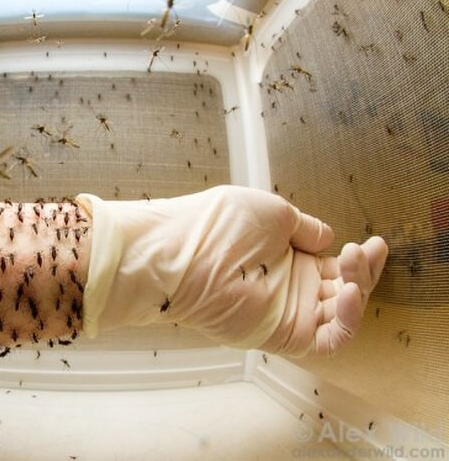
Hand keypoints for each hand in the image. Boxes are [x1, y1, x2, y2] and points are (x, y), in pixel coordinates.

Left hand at [78, 186, 387, 356]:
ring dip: (359, 291)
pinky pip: (327, 340)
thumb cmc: (216, 224)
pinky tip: (350, 293)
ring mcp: (285, 311)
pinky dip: (347, 322)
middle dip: (363, 271)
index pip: (333, 264)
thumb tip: (327, 236)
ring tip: (355, 263)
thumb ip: (304, 227)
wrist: (178, 252)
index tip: (374, 242)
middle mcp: (287, 286)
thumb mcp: (271, 212)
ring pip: (339, 315)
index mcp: (285, 256)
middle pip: (342, 289)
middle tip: (367, 249)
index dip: (357, 257)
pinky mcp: (281, 334)